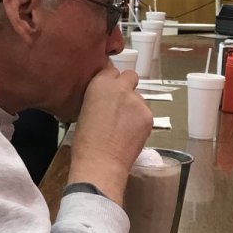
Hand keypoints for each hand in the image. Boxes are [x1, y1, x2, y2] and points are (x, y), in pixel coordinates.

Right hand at [68, 65, 152, 202]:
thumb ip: (98, 97)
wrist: (101, 162)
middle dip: (127, 87)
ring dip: (134, 107)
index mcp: (100, 83)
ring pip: (139, 97)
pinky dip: (140, 121)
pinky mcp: (148, 116)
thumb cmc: (86, 142)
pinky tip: (130, 134)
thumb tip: (106, 99)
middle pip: (130, 76)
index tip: (110, 91)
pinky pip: (145, 113)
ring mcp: (137, 101)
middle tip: (121, 104)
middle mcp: (121, 87)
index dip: (111, 81)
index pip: (111, 70)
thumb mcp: (84, 110)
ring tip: (123, 126)